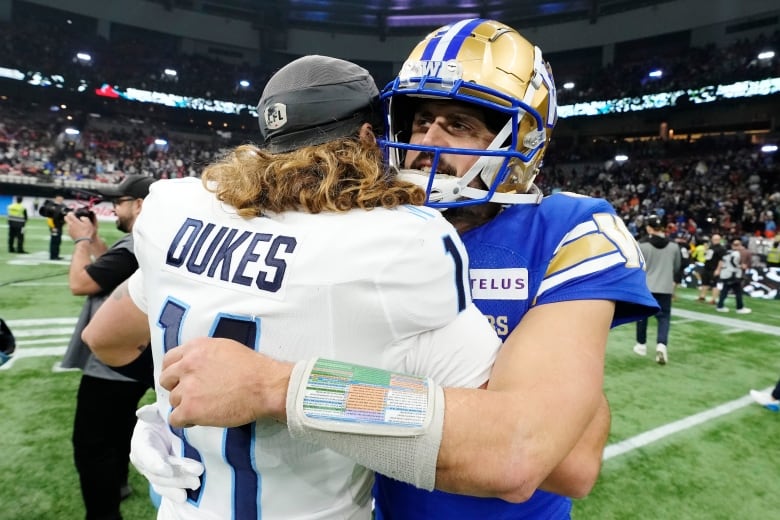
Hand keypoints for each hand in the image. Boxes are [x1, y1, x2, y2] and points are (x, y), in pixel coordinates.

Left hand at [64, 212, 95, 240]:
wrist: (83, 241)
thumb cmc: (87, 232)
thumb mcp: (89, 223)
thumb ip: (85, 218)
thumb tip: (82, 217)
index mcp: (74, 221)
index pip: (69, 214)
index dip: (71, 213)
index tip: (73, 213)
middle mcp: (70, 225)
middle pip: (66, 218)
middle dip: (68, 217)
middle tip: (72, 217)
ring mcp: (69, 229)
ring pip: (67, 223)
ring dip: (70, 223)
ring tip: (76, 224)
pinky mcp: (69, 234)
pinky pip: (69, 229)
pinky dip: (71, 228)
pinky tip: (76, 230)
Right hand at [130, 404, 203, 502]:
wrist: (168, 422)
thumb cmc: (166, 413)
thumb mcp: (161, 409)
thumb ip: (154, 412)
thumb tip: (142, 412)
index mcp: (142, 438)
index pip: (146, 454)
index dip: (155, 463)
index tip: (167, 470)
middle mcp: (143, 457)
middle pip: (158, 471)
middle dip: (177, 474)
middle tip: (198, 471)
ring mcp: (151, 469)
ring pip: (162, 481)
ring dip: (179, 483)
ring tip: (196, 483)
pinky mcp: (161, 476)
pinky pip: (165, 487)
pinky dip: (174, 492)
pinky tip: (184, 496)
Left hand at [160, 337, 292, 427]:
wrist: (265, 386)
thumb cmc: (253, 368)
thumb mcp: (225, 349)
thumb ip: (203, 354)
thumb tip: (195, 366)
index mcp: (195, 348)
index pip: (169, 360)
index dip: (175, 372)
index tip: (181, 379)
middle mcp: (187, 365)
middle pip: (166, 380)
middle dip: (177, 387)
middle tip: (192, 394)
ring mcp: (187, 388)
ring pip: (173, 400)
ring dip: (185, 404)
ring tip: (204, 407)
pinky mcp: (190, 409)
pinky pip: (175, 419)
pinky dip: (184, 421)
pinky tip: (198, 419)